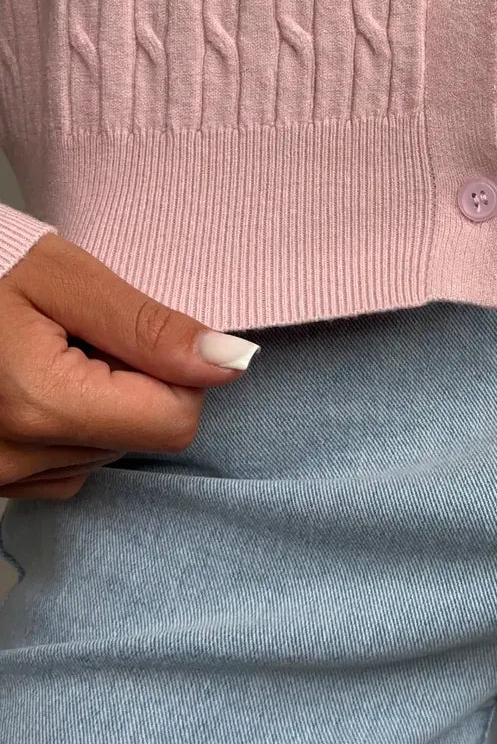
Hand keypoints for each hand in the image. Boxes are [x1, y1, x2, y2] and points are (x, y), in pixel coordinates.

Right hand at [0, 233, 259, 499]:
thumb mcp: (65, 278)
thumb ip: (148, 326)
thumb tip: (228, 363)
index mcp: (40, 404)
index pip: (174, 421)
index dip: (175, 373)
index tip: (134, 334)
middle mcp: (15, 459)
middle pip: (142, 437)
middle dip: (131, 384)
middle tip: (78, 337)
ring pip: (109, 451)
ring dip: (99, 404)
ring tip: (49, 355)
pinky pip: (72, 466)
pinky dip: (70, 426)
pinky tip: (34, 385)